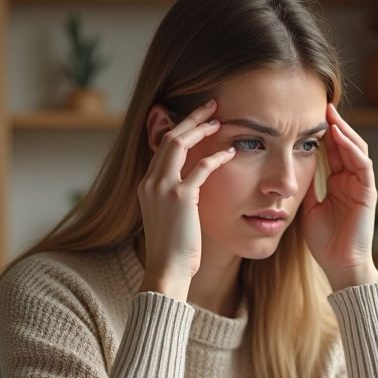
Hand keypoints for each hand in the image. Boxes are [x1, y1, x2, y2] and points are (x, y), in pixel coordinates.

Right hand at [137, 100, 235, 300]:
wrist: (167, 271)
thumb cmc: (174, 251)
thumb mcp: (169, 219)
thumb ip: (176, 199)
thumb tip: (191, 192)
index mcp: (147, 185)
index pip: (162, 147)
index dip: (181, 129)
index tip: (199, 120)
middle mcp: (150, 182)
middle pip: (168, 137)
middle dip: (190, 118)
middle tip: (211, 105)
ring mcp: (162, 188)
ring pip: (178, 144)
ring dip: (200, 128)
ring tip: (219, 119)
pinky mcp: (180, 198)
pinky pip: (199, 168)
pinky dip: (215, 157)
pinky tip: (230, 153)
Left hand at [301, 104, 377, 290]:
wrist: (339, 264)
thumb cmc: (325, 242)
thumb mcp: (307, 208)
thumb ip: (304, 188)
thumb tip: (288, 170)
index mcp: (339, 183)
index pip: (332, 150)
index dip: (322, 132)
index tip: (307, 114)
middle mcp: (352, 180)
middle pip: (345, 144)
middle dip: (334, 124)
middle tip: (321, 104)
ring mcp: (362, 185)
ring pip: (356, 148)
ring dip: (344, 130)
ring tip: (330, 113)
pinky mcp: (368, 192)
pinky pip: (362, 164)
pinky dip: (351, 148)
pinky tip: (339, 135)